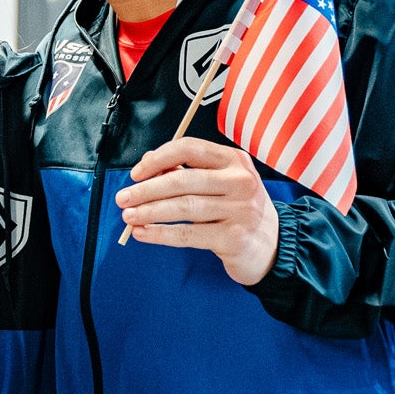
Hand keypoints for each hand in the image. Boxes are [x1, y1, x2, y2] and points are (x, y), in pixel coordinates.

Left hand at [115, 136, 280, 286]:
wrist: (271, 245)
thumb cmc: (237, 209)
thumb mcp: (221, 183)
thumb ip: (188, 171)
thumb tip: (147, 164)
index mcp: (235, 160)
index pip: (190, 148)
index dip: (159, 158)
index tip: (136, 173)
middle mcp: (241, 181)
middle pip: (183, 180)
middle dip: (146, 189)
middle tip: (123, 198)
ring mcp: (240, 210)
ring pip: (183, 207)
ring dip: (150, 211)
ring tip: (128, 216)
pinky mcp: (233, 237)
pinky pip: (189, 234)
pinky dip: (161, 234)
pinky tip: (143, 233)